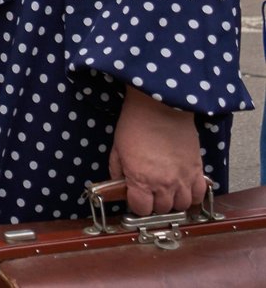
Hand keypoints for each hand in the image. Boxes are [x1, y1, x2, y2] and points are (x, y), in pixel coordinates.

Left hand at [108, 85, 206, 214]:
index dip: (136, 205)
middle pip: (162, 209)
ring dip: (174, 201)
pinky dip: (193, 194)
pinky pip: (200, 194)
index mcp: (141, 180)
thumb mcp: (117, 149)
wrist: (159, 107)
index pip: (141, 209)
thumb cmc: (135, 124)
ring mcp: (183, 178)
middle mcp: (164, 184)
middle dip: (154, 203)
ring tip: (167, 190)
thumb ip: (118, 171)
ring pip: (183, 205)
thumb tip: (119, 184)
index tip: (135, 198)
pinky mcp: (197, 169)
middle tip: (150, 192)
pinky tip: (184, 187)